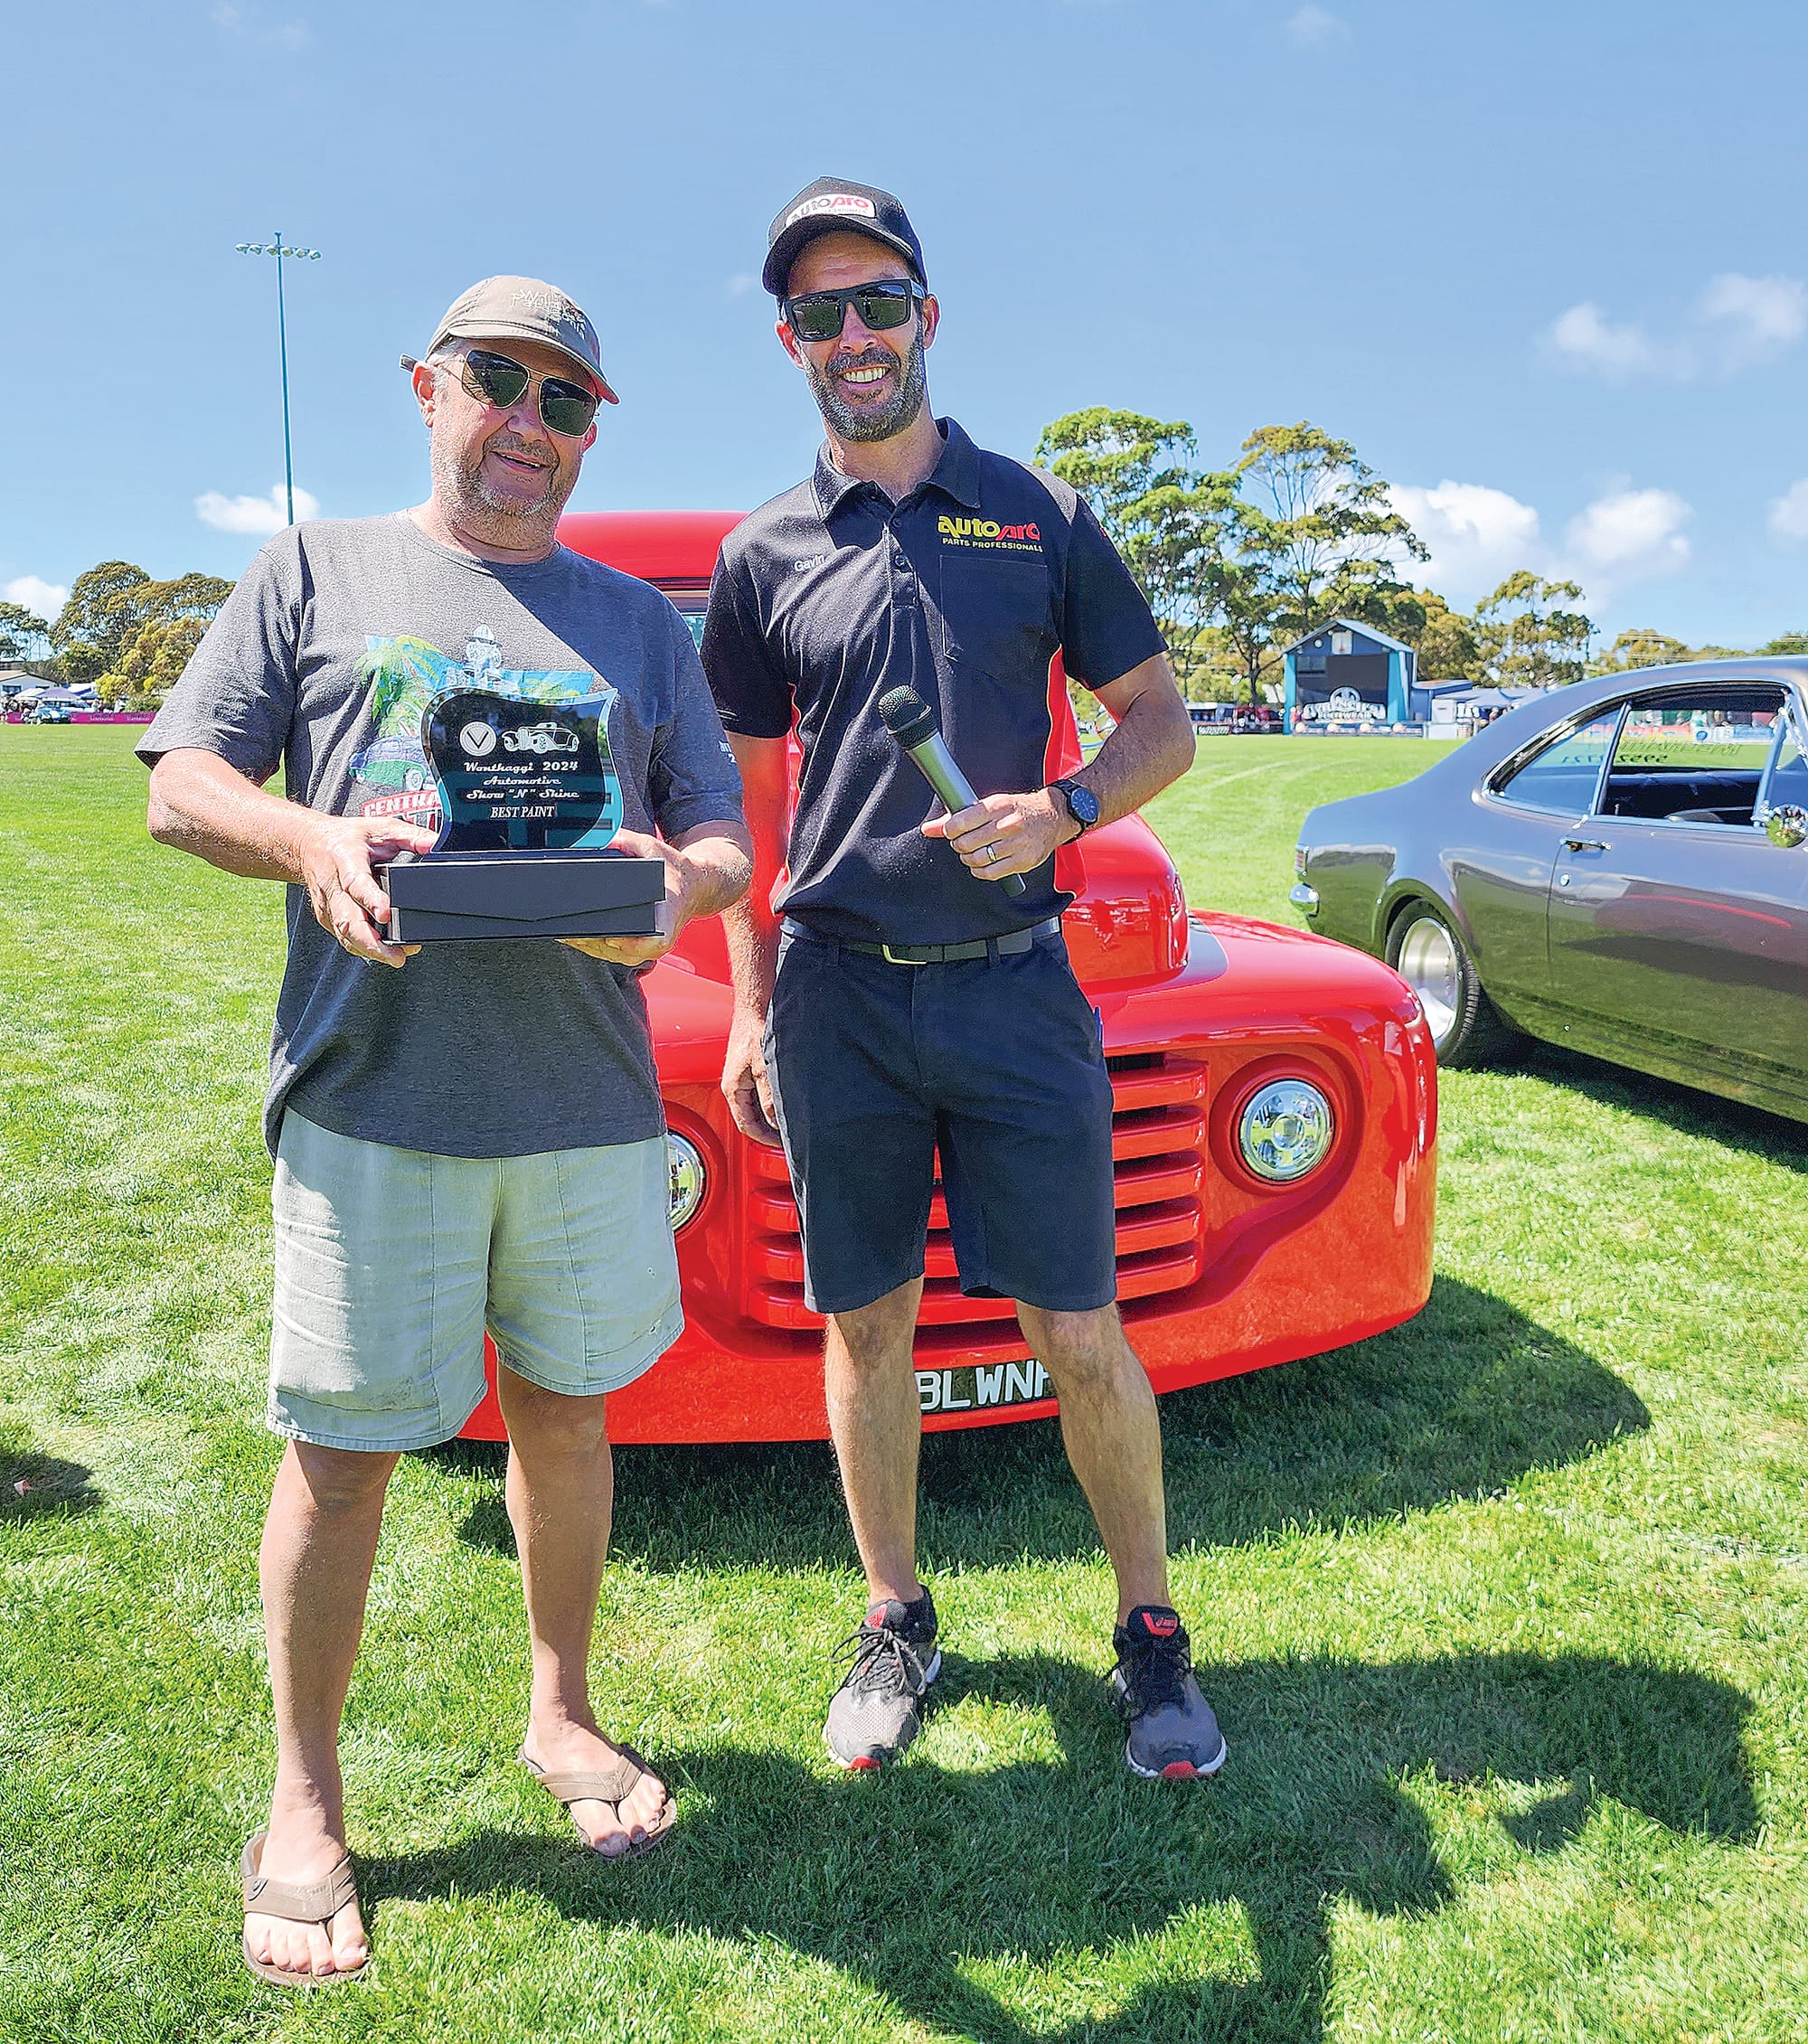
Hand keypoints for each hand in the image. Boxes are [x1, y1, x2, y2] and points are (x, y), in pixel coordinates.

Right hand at [298, 814, 436, 967]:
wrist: (309, 842)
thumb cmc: (347, 838)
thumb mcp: (380, 827)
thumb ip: (410, 836)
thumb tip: (435, 845)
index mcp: (345, 859)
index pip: (356, 883)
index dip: (371, 900)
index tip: (386, 914)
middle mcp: (332, 885)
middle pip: (348, 920)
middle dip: (371, 942)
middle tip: (397, 956)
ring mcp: (327, 904)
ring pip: (344, 934)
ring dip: (369, 950)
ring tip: (395, 958)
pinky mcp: (326, 916)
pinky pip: (343, 936)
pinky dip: (362, 947)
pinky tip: (381, 953)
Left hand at [561, 829, 691, 967]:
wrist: (693, 886)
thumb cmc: (673, 869)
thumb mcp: (651, 847)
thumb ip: (625, 841)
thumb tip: (599, 841)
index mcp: (669, 909)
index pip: (657, 939)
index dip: (633, 945)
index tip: (613, 939)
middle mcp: (664, 932)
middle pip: (629, 952)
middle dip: (598, 944)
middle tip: (573, 934)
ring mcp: (654, 944)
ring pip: (621, 957)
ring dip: (594, 948)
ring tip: (570, 936)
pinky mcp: (645, 947)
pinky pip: (621, 955)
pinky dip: (599, 949)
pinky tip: (581, 939)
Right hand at [721, 1005, 781, 1146]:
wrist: (756, 1002)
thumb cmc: (757, 1028)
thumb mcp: (766, 1068)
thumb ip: (770, 1097)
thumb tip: (776, 1122)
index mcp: (732, 1088)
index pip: (747, 1126)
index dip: (765, 1140)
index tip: (783, 1145)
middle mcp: (735, 1085)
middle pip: (751, 1119)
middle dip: (769, 1130)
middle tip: (790, 1136)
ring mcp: (743, 1077)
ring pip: (757, 1106)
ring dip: (772, 1115)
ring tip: (791, 1121)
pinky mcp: (752, 1068)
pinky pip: (761, 1093)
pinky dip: (774, 1101)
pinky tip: (788, 1100)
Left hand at [922, 789, 1068, 880]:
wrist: (1052, 816)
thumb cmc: (1017, 809)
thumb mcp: (989, 805)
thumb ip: (957, 818)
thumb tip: (928, 829)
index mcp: (996, 807)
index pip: (959, 823)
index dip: (949, 831)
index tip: (952, 832)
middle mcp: (1007, 825)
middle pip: (966, 844)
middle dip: (959, 845)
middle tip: (963, 842)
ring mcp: (1016, 845)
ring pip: (977, 860)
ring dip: (968, 858)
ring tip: (973, 852)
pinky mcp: (1023, 862)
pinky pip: (990, 873)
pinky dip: (980, 871)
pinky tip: (983, 863)